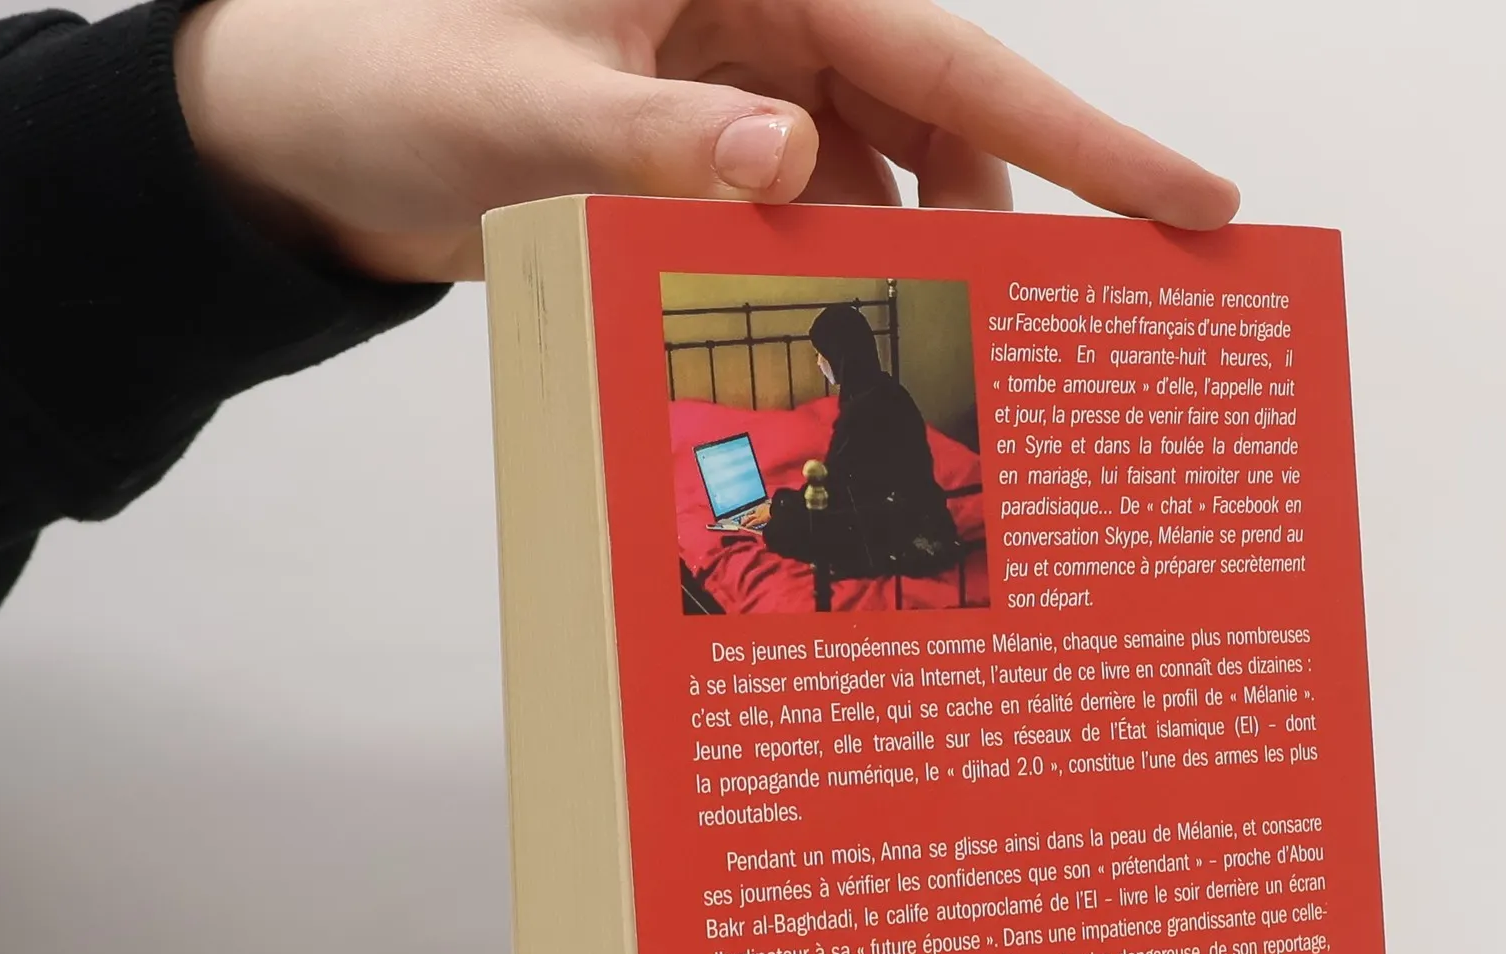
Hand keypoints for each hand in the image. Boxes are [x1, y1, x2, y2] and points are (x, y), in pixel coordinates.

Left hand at [173, 0, 1239, 283]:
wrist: (311, 135)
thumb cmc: (393, 75)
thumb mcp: (518, 103)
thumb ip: (647, 132)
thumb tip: (788, 156)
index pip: (950, 49)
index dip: (1080, 137)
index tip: (1194, 204)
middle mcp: (769, 19)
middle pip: (943, 124)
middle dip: (999, 227)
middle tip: (1056, 340)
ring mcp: (747, 91)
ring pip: (890, 182)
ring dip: (917, 270)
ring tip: (944, 366)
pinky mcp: (715, 156)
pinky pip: (821, 220)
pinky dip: (844, 283)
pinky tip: (852, 350)